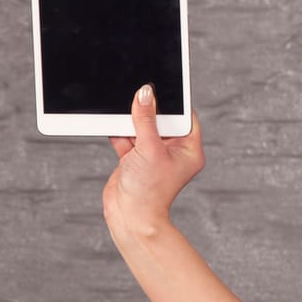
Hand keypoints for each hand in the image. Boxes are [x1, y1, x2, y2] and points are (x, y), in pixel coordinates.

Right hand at [102, 87, 203, 238]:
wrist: (129, 217)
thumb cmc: (148, 190)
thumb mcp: (149, 148)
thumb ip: (146, 120)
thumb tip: (145, 93)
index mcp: (189, 150)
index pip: (185, 118)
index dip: (175, 102)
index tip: (163, 84)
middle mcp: (173, 152)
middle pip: (161, 120)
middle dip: (147, 110)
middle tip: (136, 94)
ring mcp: (153, 155)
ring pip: (141, 128)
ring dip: (130, 121)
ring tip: (120, 110)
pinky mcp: (134, 159)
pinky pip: (127, 138)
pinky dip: (119, 132)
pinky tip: (112, 123)